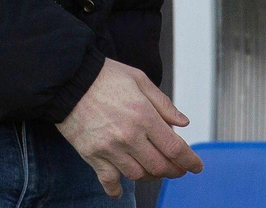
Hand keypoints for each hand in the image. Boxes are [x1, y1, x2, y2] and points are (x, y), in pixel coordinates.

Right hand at [57, 59, 203, 197]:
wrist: (69, 79)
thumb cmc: (104, 76)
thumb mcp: (139, 80)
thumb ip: (163, 103)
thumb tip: (183, 122)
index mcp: (144, 115)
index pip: (174, 147)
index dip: (190, 161)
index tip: (196, 166)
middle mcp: (129, 136)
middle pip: (159, 166)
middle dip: (174, 171)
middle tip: (179, 169)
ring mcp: (110, 148)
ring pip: (138, 175)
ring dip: (151, 176)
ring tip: (155, 171)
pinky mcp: (92, 155)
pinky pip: (108, 179)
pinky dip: (115, 189)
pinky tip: (120, 189)